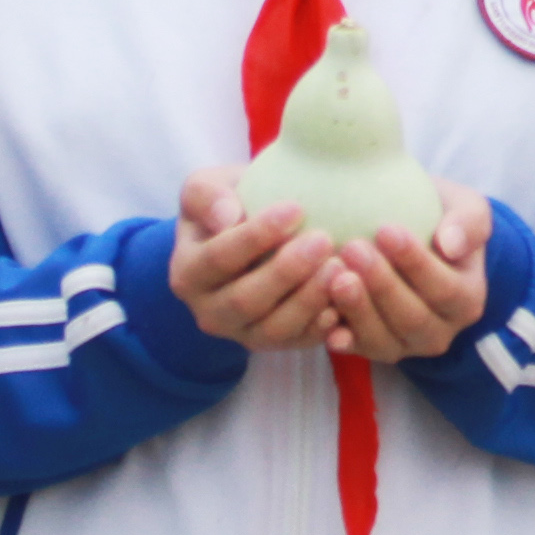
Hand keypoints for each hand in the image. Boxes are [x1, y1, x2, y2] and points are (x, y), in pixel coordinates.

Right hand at [169, 164, 342, 349]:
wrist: (248, 239)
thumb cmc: (229, 205)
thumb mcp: (207, 188)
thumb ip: (208, 196)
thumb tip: (226, 218)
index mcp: (188, 273)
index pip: (220, 257)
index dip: (256, 235)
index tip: (295, 208)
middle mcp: (210, 312)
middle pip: (246, 300)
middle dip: (287, 272)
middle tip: (324, 239)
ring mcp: (243, 334)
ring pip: (275, 329)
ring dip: (309, 300)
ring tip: (341, 267)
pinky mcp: (276, 346)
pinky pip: (301, 342)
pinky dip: (324, 325)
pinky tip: (346, 298)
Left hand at [315, 189, 494, 363]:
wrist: (410, 236)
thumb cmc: (439, 217)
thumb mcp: (465, 208)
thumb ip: (468, 222)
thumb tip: (450, 245)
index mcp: (466, 299)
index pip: (445, 288)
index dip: (416, 263)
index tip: (385, 229)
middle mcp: (440, 331)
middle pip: (412, 318)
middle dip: (381, 285)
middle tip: (352, 248)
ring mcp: (405, 345)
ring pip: (382, 339)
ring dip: (357, 310)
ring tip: (335, 276)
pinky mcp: (372, 349)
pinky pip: (355, 348)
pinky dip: (338, 334)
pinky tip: (321, 313)